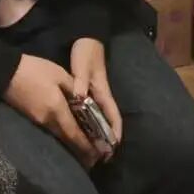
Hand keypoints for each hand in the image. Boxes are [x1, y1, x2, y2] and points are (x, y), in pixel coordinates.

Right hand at [3, 54, 101, 166]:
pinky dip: (62, 135)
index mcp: (56, 110)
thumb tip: (86, 101)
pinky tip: (68, 134)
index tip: (98, 154)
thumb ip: (75, 89)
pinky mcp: (32, 118)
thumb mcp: (59, 74)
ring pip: (59, 136)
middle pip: (67, 139)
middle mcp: (47, 120)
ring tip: (85, 149)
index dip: (86, 145)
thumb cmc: (35, 70)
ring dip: (72, 144)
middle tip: (95, 157)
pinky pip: (51, 130)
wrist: (5, 72)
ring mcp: (38, 121)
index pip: (74, 133)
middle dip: (81, 149)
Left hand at [70, 37, 123, 151]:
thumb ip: (80, 84)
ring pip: (98, 117)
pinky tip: (80, 130)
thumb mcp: (82, 67)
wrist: (85, 36)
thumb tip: (79, 101)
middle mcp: (101, 95)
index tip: (112, 150)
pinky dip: (88, 122)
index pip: (112, 116)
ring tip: (90, 149)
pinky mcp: (86, 90)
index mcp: (103, 92)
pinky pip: (89, 111)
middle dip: (105, 138)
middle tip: (99, 157)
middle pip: (106, 120)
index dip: (114, 133)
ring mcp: (94, 93)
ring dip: (96, 132)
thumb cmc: (86, 52)